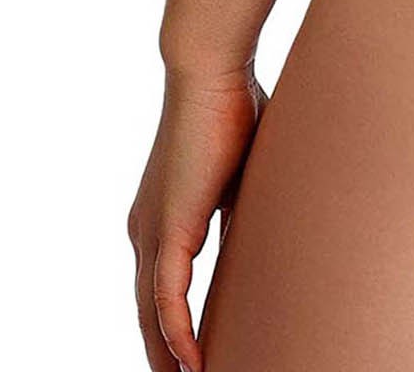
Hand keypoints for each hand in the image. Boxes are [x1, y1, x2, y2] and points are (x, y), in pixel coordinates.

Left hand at [128, 66, 266, 371]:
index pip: (161, 291)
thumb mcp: (241, 174)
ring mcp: (152, 231)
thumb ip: (242, 209)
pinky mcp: (167, 228)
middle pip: (148, 314)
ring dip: (169, 357)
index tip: (195, 359)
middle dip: (166, 355)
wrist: (211, 72)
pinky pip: (165, 299)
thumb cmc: (233, 106)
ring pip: (151, 315)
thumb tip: (267, 231)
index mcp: (163, 217)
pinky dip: (176, 335)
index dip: (174, 328)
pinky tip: (191, 364)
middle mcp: (146, 231)